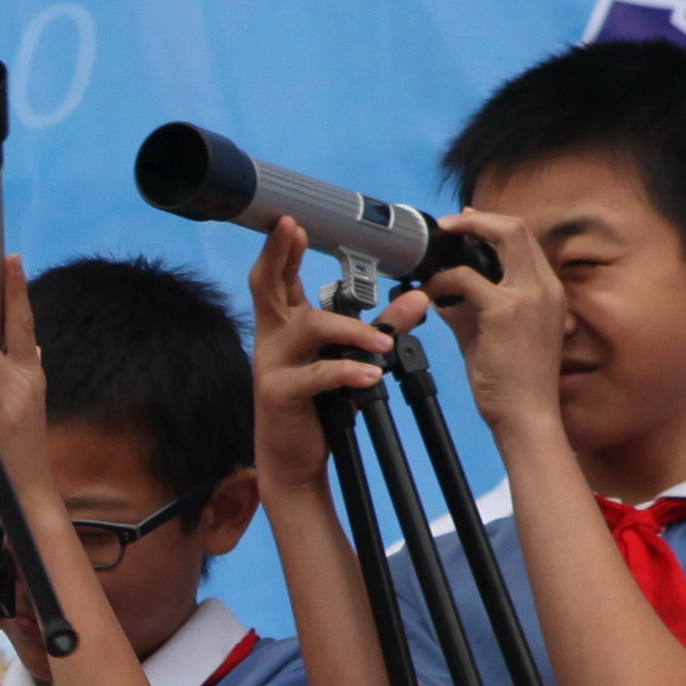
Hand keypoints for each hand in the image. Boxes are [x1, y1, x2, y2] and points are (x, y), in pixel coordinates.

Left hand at [0, 260, 54, 506]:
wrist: (30, 498)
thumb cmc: (18, 459)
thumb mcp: (25, 411)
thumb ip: (23, 376)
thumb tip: (32, 346)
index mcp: (31, 374)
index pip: (24, 322)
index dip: (17, 289)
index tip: (8, 258)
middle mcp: (26, 380)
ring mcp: (16, 397)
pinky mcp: (3, 417)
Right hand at [248, 220, 391, 492]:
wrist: (293, 464)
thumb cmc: (316, 410)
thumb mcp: (346, 362)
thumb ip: (380, 329)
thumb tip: (419, 299)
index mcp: (282, 328)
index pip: (276, 278)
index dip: (281, 248)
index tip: (292, 220)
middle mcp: (271, 341)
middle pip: (266, 286)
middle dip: (279, 254)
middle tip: (295, 229)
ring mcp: (272, 367)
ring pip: (308, 327)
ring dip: (351, 330)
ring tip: (384, 344)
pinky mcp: (281, 394)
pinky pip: (318, 374)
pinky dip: (348, 372)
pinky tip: (372, 375)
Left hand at [420, 209, 568, 446]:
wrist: (527, 418)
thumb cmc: (514, 385)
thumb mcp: (494, 337)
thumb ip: (472, 310)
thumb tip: (444, 294)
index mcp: (549, 292)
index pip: (524, 241)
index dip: (493, 226)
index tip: (467, 227)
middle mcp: (545, 287)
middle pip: (515, 227)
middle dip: (477, 219)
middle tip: (448, 227)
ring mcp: (528, 296)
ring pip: (500, 237)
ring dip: (462, 236)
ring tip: (436, 252)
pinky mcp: (505, 311)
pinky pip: (466, 279)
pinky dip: (443, 281)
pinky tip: (430, 293)